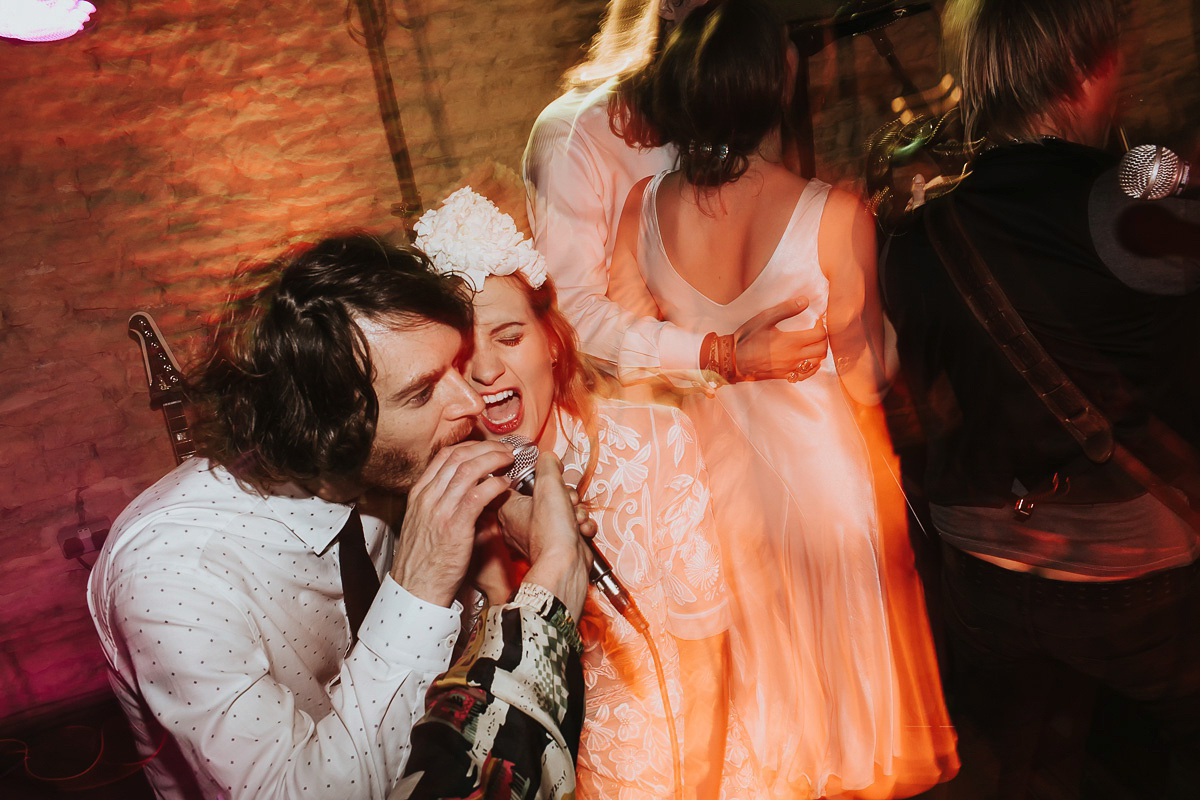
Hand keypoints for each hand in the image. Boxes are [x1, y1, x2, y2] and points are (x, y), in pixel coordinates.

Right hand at [390, 440, 512, 606]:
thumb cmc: (424, 562)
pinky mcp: (455, 525)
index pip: (445, 456)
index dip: (470, 446)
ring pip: (470, 469)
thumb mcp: (423, 524)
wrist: (415, 589)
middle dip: (487, 448)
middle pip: (459, 457)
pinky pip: (478, 494)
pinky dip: (495, 484)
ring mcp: (440, 510)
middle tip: (505, 450)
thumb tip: (468, 491)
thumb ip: (441, 504)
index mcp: (419, 494)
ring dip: (495, 460)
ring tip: (510, 461)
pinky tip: (505, 485)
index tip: (487, 448)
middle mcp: (428, 497)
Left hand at [498, 452, 590, 618]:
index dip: (539, 479)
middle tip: (567, 501)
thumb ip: (547, 465)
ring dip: (576, 511)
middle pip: (546, 496)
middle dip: (565, 496)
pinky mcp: (557, 547)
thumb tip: (549, 459)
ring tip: (575, 517)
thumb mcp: (548, 484)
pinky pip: (571, 528)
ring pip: (562, 511)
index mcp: (508, 508)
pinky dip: (580, 526)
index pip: (517, 483)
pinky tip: (581, 529)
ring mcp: (539, 537)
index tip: (550, 480)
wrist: (566, 564)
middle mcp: (520, 524)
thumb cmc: (551, 530)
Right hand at [732, 297, 827, 380]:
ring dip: (819, 352)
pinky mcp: (785, 375)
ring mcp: (791, 368)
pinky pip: (807, 374)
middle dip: (823, 338)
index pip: (819, 335)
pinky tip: (807, 358)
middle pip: (822, 349)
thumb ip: (786, 309)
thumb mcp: (765, 319)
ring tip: (812, 343)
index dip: (821, 326)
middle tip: (816, 331)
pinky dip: (812, 366)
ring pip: (817, 362)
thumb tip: (805, 301)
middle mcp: (794, 357)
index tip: (816, 321)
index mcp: (791, 342)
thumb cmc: (747, 338)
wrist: (734, 360)